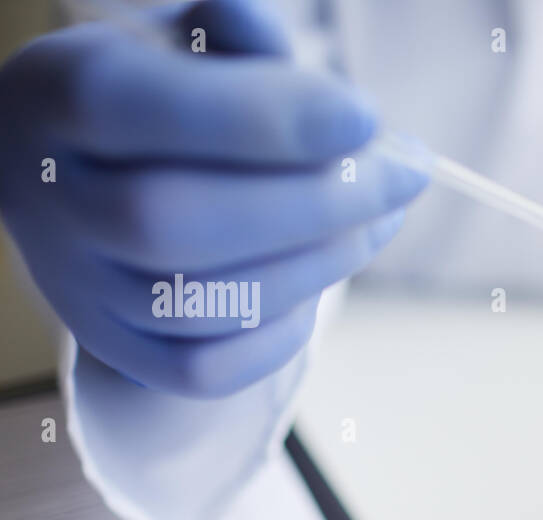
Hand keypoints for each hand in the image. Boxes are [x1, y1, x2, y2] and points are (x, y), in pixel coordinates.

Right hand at [0, 0, 427, 396]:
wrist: (78, 180)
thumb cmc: (154, 101)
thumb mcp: (182, 47)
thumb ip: (238, 42)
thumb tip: (288, 58)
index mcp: (59, 98)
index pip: (151, 110)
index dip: (267, 119)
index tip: (366, 118)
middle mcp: (55, 201)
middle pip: (180, 221)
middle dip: (317, 202)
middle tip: (404, 174)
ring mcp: (82, 289)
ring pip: (205, 302)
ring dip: (321, 262)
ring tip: (381, 218)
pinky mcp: (120, 351)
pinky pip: (207, 370)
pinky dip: (281, 330)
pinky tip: (320, 275)